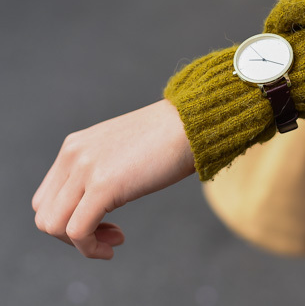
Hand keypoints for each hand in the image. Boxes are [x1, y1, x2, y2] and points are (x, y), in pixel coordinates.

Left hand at [32, 99, 194, 258]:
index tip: (105, 224)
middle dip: (71, 235)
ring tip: (113, 240)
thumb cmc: (169, 139)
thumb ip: (103, 168)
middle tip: (111, 235)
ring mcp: (85, 169)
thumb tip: (100, 200)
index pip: (48, 196)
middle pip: (44, 213)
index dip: (69, 219)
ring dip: (81, 244)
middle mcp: (72, 156)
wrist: (192, 124)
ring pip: (53, 225)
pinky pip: (77, 231)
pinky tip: (113, 247)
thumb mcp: (122, 151)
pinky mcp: (103, 185)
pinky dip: (90, 248)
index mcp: (75, 147)